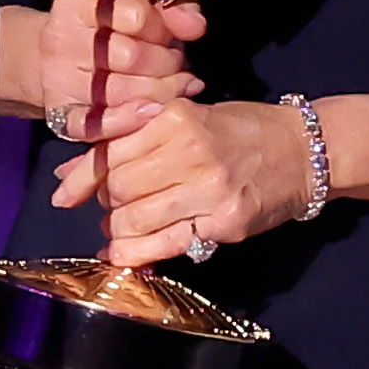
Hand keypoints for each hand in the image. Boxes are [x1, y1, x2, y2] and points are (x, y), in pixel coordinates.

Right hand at [38, 0, 205, 143]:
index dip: (163, 28)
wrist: (51, 57)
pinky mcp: (60, 113)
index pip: (136, 15)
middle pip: (131, 57)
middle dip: (167, 63)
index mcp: (76, 2)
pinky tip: (153, 112)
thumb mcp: (132, 7)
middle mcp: (60, 39)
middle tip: (178, 65)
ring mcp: (58, 78)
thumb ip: (169, 11)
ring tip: (177, 86)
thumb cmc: (103, 29)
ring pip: (122, 92)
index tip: (170, 35)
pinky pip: (96, 124)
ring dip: (161, 92)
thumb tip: (195, 24)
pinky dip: (129, 121)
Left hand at [51, 98, 311, 264]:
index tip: (63, 193)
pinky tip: (124, 252)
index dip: (83, 177)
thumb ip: (132, 139)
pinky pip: (166, 244)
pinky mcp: (224, 223)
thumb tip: (68, 173)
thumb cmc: (243, 128)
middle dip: (107, 201)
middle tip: (115, 204)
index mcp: (177, 118)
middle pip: (118, 187)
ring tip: (122, 227)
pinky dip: (136, 252)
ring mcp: (209, 190)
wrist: (305, 150)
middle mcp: (191, 151)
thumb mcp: (189, 116)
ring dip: (119, 228)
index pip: (111, 152)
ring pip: (134, 218)